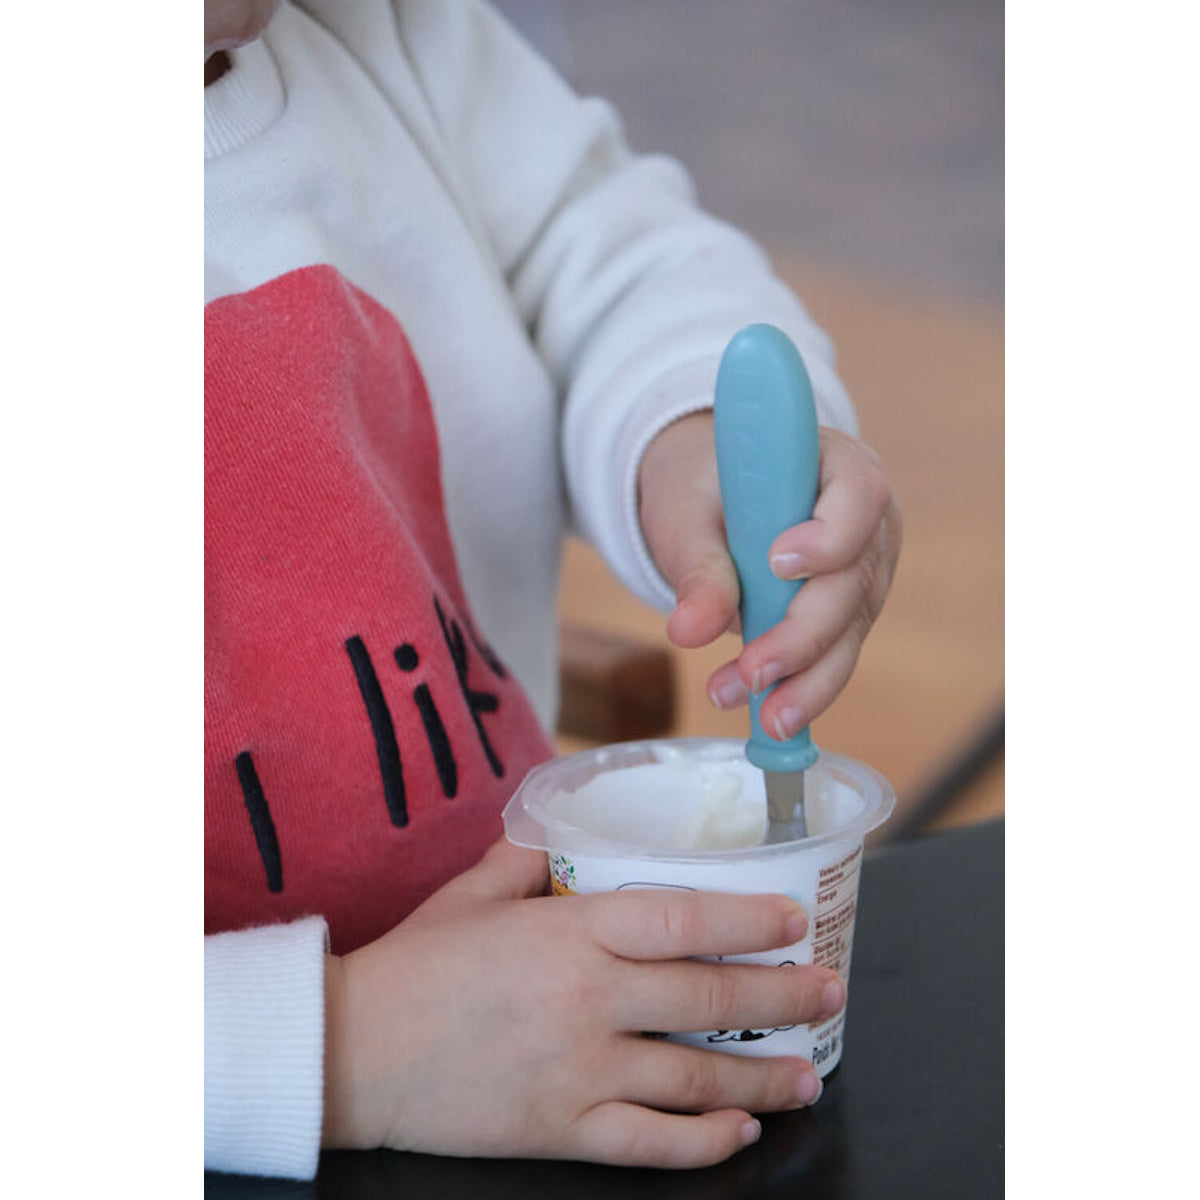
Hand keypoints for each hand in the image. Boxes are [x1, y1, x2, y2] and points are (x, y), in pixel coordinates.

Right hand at [322, 837, 844, 1167]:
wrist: (350, 1049)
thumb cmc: (414, 962)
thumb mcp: (473, 893)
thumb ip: (528, 858)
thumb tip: (565, 834)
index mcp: (569, 932)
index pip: (683, 920)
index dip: (749, 920)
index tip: (793, 921)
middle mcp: (587, 1000)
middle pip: (709, 1001)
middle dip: (783, 998)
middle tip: (828, 993)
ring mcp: (577, 1071)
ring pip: (694, 1080)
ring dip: (763, 1080)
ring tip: (808, 1076)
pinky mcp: (558, 1129)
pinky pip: (648, 1143)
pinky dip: (701, 1143)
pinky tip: (737, 1134)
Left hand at [638, 412, 900, 738]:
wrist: (708, 500)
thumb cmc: (702, 488)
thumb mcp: (687, 514)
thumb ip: (696, 566)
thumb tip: (690, 632)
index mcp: (838, 467)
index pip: (860, 494)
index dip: (829, 535)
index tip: (778, 563)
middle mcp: (867, 523)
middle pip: (853, 581)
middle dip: (804, 636)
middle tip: (753, 673)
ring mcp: (863, 574)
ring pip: (849, 634)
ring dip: (804, 681)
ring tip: (763, 720)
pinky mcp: (847, 617)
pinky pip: (832, 657)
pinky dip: (799, 688)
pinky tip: (769, 717)